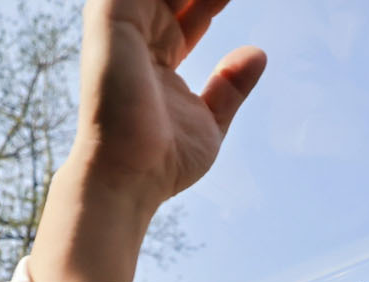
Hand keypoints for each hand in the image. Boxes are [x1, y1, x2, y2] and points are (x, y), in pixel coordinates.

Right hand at [30, 0, 265, 281]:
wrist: (131, 176)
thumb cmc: (164, 163)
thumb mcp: (210, 122)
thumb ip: (230, 88)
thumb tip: (257, 53)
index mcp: (159, 60)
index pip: (191, 14)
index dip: (215, 2)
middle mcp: (140, 41)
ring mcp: (124, 29)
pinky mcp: (111, 20)